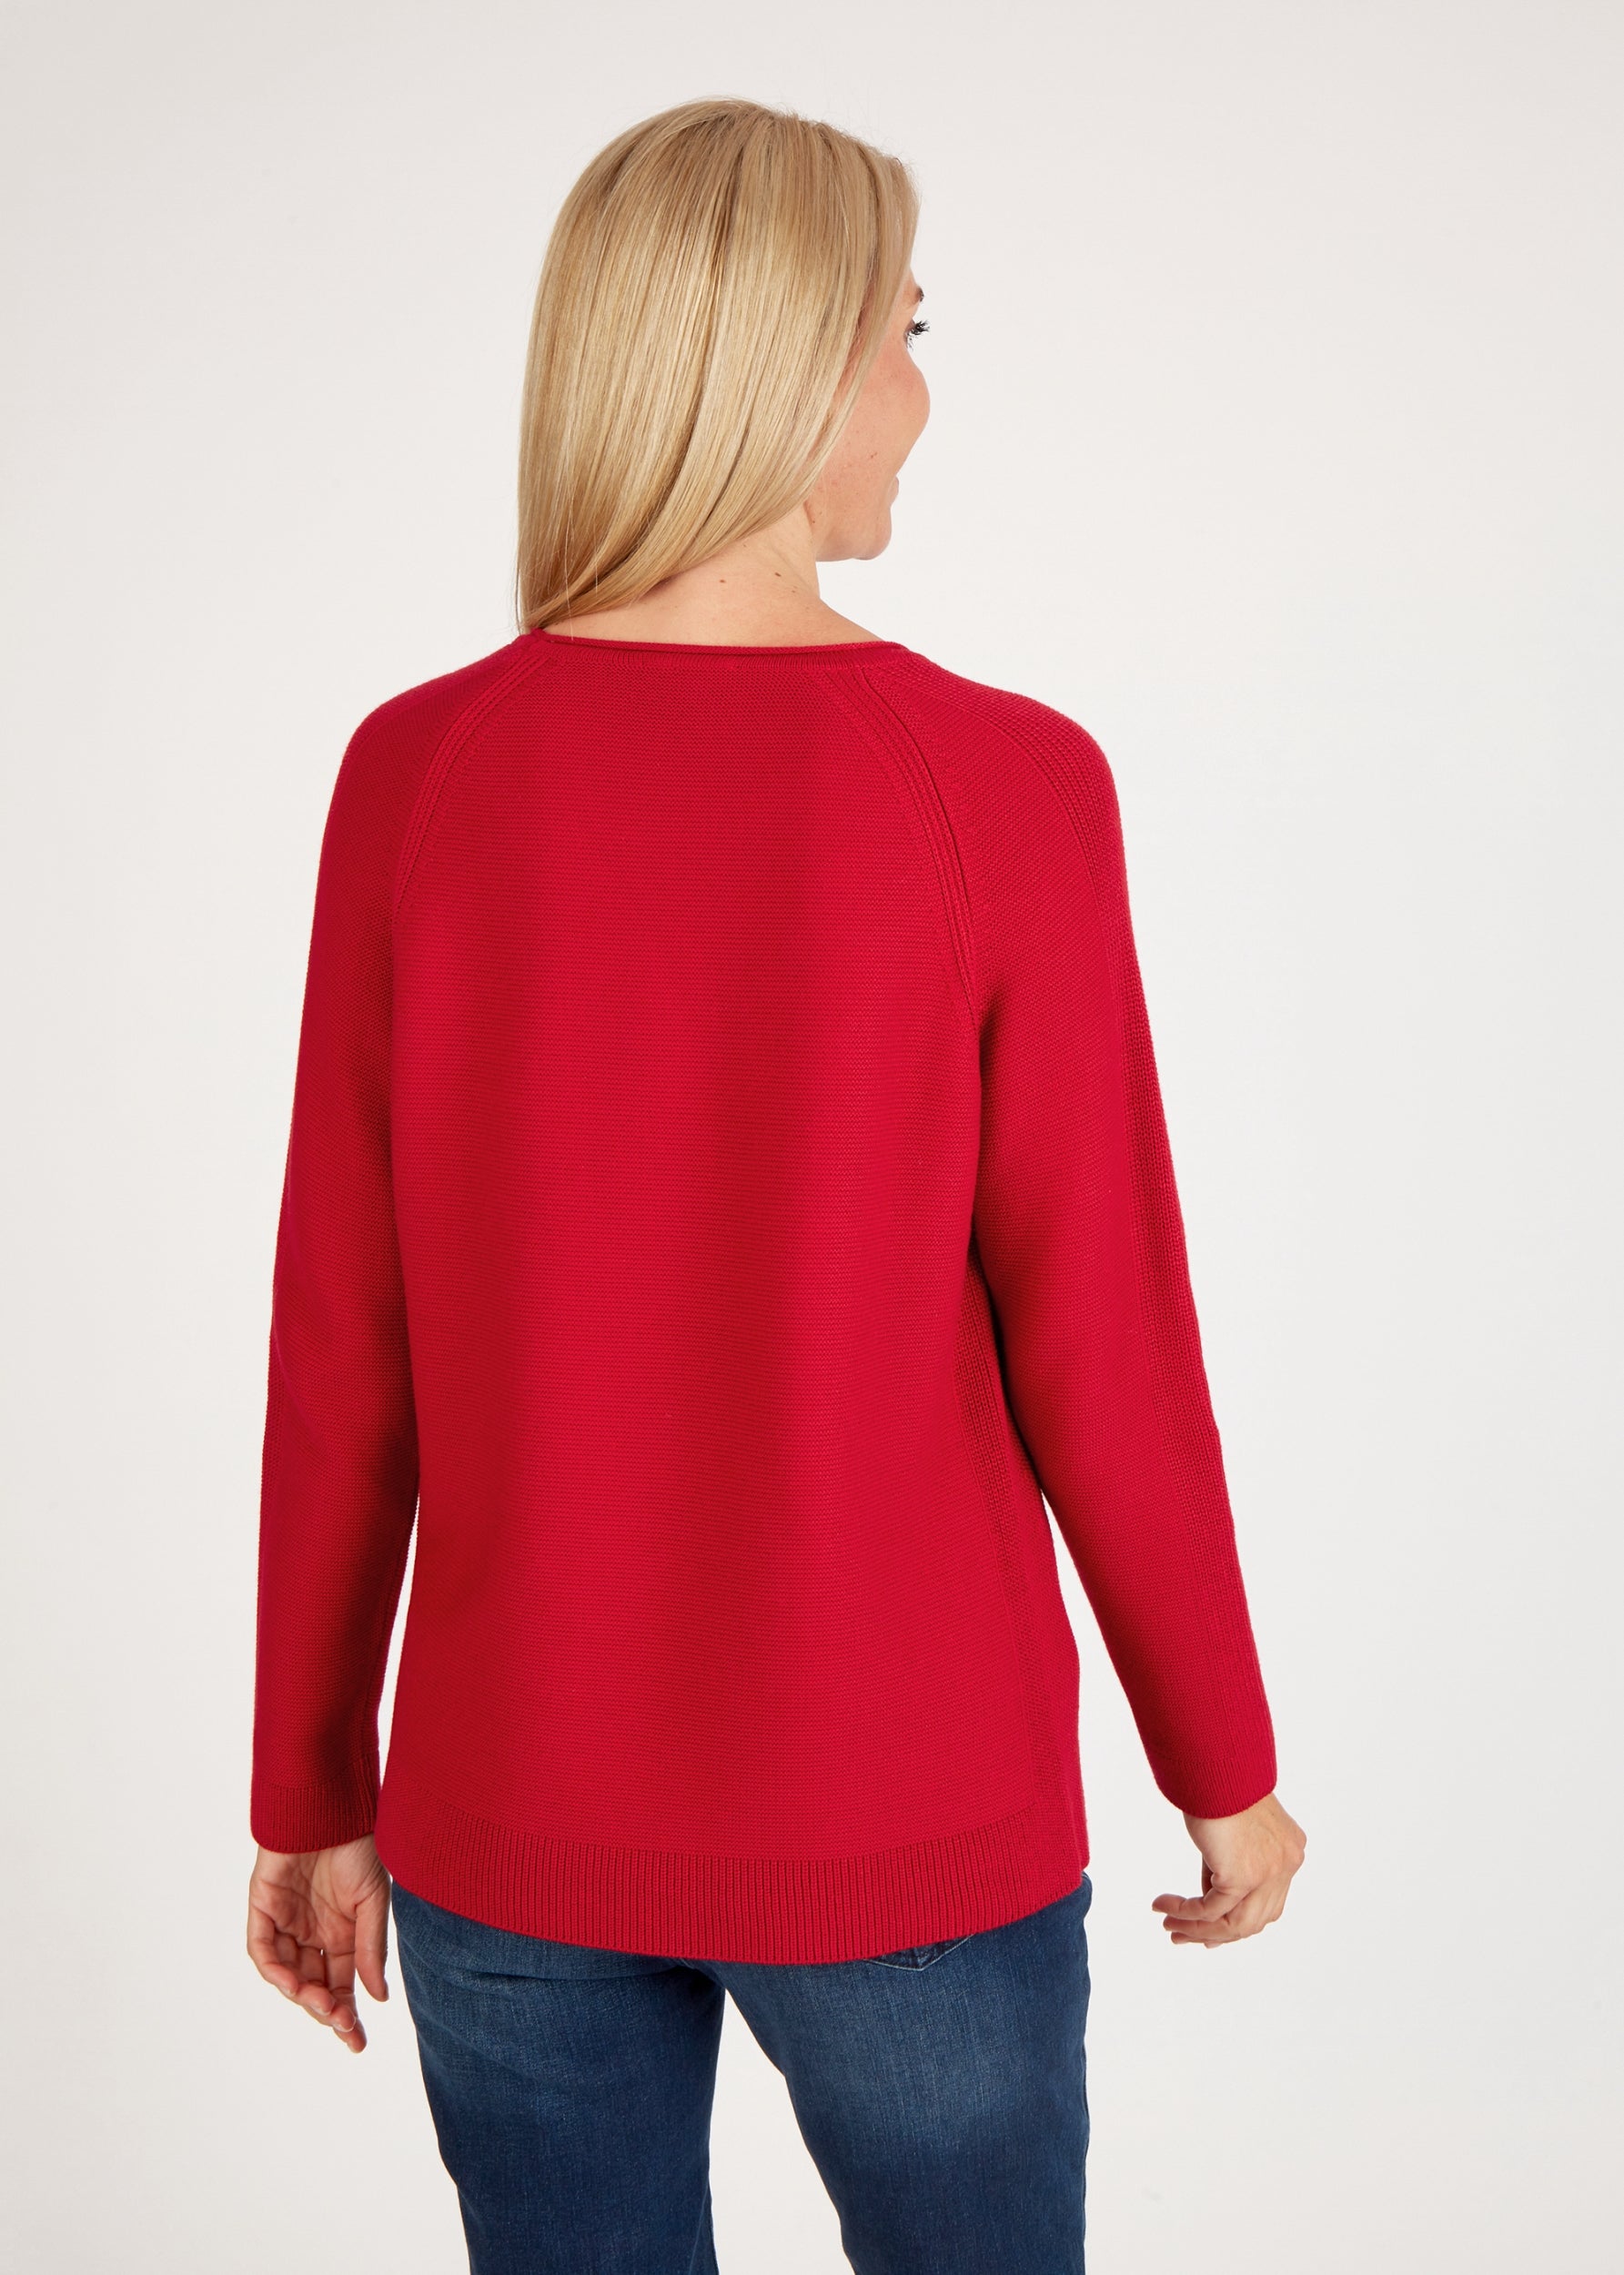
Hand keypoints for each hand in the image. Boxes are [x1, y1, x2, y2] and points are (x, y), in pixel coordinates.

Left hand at [247, 1834, 391, 2051]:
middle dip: (326, 2009)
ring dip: (302, 1995)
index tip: (356, 2042)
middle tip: (341, 2024)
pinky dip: (275, 1970)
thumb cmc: (360, 1845)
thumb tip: (376, 1999)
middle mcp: (313, 1932)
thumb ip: (370, 1950)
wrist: (334, 1805)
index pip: (341, 1984)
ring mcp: (286, 1921)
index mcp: (343, 1932)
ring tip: (322, 2004)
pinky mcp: (263, 1907)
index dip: (347, 2014)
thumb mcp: (375, 1902)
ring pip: (288, 1974)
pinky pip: (263, 1950)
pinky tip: (294, 1983)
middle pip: (313, 1985)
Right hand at [1151, 1790, 1305, 1946]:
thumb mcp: (1232, 1828)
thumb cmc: (1218, 1781)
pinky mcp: (1243, 1876)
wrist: (1215, 1761)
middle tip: (1184, 1935)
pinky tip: (1162, 1906)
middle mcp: (1286, 1865)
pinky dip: (1184, 1912)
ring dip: (1198, 1929)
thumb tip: (1210, 1894)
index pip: (1268, 1904)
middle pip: (1254, 1921)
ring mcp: (1269, 1873)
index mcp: (1289, 1851)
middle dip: (1216, 1933)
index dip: (1237, 1922)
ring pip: (1235, 1925)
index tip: (1207, 1929)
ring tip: (1170, 1927)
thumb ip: (1230, 1861)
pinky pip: (1210, 1910)